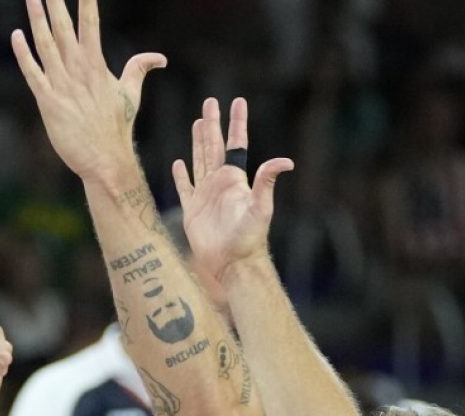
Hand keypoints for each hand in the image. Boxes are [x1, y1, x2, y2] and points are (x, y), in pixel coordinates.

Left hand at [12, 0, 165, 186]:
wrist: (105, 160)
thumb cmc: (117, 128)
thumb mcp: (131, 94)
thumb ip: (139, 68)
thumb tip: (160, 58)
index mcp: (96, 64)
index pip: (90, 22)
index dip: (85, 0)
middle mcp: (78, 70)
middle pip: (64, 26)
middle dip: (55, 1)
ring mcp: (62, 86)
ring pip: (46, 44)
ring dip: (36, 18)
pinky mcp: (49, 103)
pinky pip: (33, 74)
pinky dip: (24, 55)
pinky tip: (16, 36)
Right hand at [172, 97, 293, 282]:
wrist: (231, 263)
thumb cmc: (249, 238)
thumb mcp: (260, 207)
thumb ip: (266, 182)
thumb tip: (285, 161)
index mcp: (235, 179)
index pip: (236, 144)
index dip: (236, 123)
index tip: (237, 102)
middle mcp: (220, 183)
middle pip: (214, 147)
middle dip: (212, 125)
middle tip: (209, 103)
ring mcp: (205, 196)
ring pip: (200, 161)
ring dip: (197, 142)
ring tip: (197, 123)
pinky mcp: (191, 211)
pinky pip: (184, 188)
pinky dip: (181, 176)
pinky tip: (178, 164)